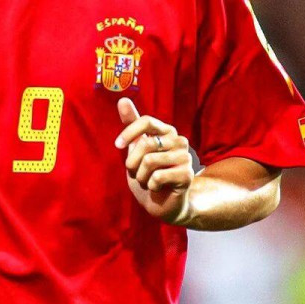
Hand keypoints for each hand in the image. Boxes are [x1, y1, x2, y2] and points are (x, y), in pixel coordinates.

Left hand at [115, 99, 193, 223]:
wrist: (162, 204)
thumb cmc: (147, 174)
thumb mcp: (135, 149)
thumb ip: (132, 124)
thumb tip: (123, 99)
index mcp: (166, 131)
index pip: (146, 121)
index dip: (129, 132)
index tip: (117, 145)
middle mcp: (179, 140)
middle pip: (145, 144)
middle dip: (133, 163)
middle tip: (138, 173)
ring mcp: (185, 157)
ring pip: (149, 161)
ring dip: (141, 176)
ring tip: (148, 181)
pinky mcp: (188, 175)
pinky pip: (158, 176)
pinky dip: (151, 185)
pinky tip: (158, 187)